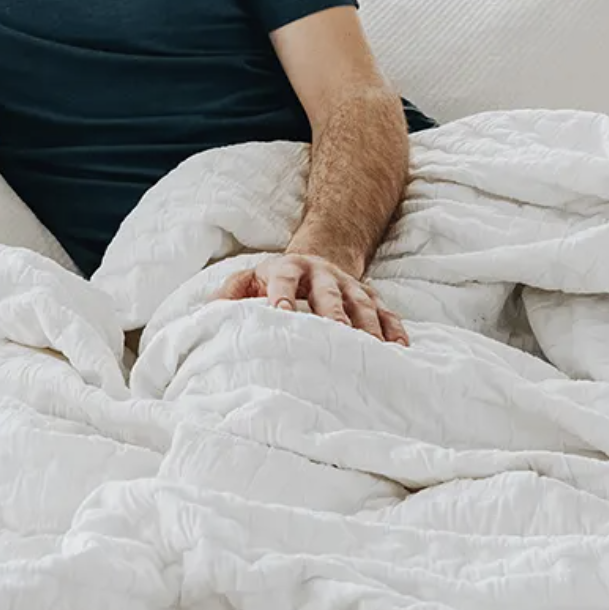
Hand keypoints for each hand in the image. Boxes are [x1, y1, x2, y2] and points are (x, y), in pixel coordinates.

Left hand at [210, 251, 409, 345]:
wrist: (317, 258)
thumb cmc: (273, 281)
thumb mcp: (247, 280)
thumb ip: (229, 295)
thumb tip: (209, 315)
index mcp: (287, 269)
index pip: (283, 281)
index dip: (281, 295)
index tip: (280, 313)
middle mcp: (322, 274)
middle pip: (329, 293)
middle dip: (333, 313)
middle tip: (336, 334)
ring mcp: (350, 286)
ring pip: (362, 304)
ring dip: (368, 326)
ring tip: (372, 351)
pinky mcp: (371, 297)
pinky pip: (387, 313)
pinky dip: (394, 329)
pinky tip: (399, 350)